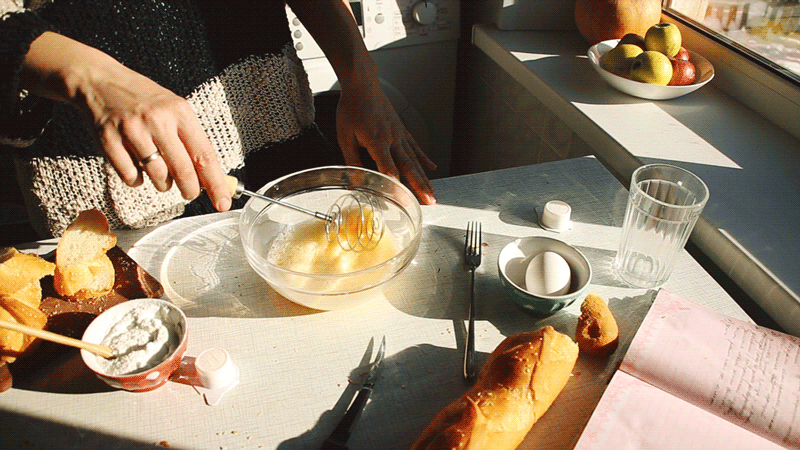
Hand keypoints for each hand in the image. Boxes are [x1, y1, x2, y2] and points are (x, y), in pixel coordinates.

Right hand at [21, 32, 231, 211]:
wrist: (98, 81)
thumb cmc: (143, 99)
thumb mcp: (173, 110)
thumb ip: (190, 140)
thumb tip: (209, 178)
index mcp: (179, 111)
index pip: (204, 154)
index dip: (216, 182)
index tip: (223, 202)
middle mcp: (157, 120)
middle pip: (183, 170)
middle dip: (190, 190)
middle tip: (190, 194)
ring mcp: (132, 130)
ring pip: (158, 176)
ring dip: (163, 184)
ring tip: (161, 174)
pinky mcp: (109, 140)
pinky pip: (131, 176)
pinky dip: (137, 180)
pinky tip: (137, 168)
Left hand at [336, 80, 436, 204]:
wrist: (363, 85)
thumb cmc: (352, 108)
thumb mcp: (344, 136)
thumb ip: (352, 159)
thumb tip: (355, 178)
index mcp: (377, 141)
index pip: (388, 167)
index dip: (395, 184)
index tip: (403, 198)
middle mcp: (392, 139)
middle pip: (408, 167)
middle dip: (420, 186)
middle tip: (430, 201)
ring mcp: (400, 134)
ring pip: (415, 160)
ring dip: (424, 178)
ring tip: (432, 193)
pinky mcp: (401, 130)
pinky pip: (415, 147)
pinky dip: (424, 159)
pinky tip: (431, 168)